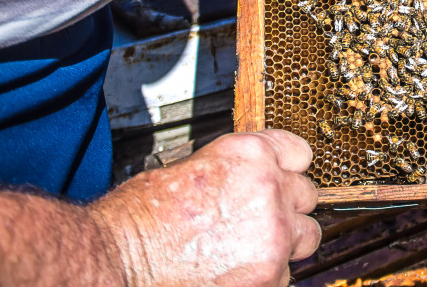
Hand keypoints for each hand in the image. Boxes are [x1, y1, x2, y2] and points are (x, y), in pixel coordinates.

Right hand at [89, 130, 319, 285]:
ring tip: (250, 249)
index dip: (287, 168)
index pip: (299, 152)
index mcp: (250, 155)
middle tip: (259, 219)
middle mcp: (270, 189)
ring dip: (285, 242)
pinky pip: (285, 274)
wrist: (119, 258)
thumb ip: (236, 172)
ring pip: (305, 236)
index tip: (282, 178)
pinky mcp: (269, 275)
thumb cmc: (141, 216)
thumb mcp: (193, 167)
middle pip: (307, 195)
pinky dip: (266, 276)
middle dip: (286, 207)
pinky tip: (235, 272)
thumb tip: (250, 181)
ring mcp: (274, 233)